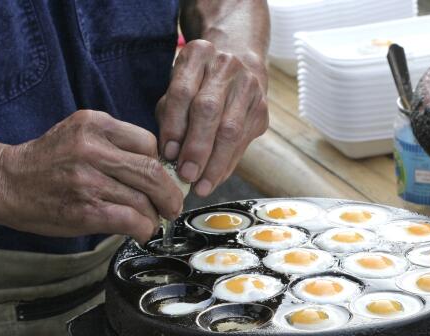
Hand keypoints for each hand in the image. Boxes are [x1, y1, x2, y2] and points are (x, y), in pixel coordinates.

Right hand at [0, 110, 183, 243]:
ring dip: (155, 215)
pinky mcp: (84, 210)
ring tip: (151, 219)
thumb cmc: (48, 163)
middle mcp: (92, 148)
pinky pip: (131, 220)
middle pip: (153, 171)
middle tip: (172, 206)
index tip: (165, 180)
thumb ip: (116, 145)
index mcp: (95, 124)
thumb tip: (160, 170)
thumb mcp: (81, 135)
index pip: (149, 142)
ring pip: (144, 199)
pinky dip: (143, 229)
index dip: (164, 166)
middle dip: (170, 194)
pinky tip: (140, 230)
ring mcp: (87, 180)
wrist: (4, 182)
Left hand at [156, 39, 268, 196]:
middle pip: (209, 110)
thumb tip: (169, 157)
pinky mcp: (262, 109)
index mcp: (198, 55)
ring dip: (215, 163)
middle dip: (196, 148)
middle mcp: (226, 66)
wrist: (239, 60)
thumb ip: (170, 116)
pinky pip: (243, 142)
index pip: (183, 92)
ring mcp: (249, 87)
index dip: (174, 126)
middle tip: (186, 176)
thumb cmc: (197, 82)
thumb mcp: (177, 87)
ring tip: (201, 186)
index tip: (167, 154)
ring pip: (231, 130)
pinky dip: (227, 164)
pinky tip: (215, 179)